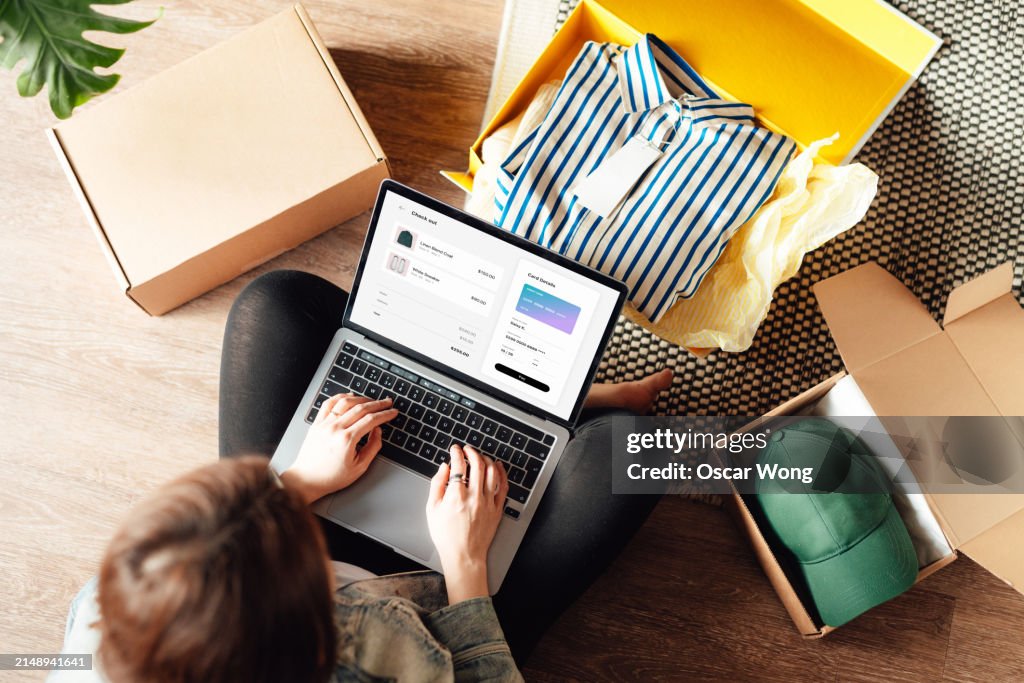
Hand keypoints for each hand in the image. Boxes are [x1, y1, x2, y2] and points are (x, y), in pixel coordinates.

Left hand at [281, 394, 397, 503]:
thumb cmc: (331, 477)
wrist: (307, 480)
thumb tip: (378, 431)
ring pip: (345, 402)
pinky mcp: (317, 423)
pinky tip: (349, 397)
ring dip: (361, 398)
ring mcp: (324, 424)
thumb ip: (372, 447)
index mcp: (347, 440)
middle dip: (378, 404)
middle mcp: (335, 429)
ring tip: (371, 400)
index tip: (392, 412)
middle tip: (387, 402)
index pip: (371, 420)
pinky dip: (341, 397)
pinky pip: (329, 404)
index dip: (385, 414)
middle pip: (361, 408)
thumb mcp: (359, 467)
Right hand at [426, 444, 507, 602]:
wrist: (464, 556)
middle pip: (477, 464)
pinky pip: (503, 486)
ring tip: (480, 457)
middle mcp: (474, 496)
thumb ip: (436, 484)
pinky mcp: (497, 509)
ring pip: (492, 472)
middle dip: (472, 452)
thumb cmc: (446, 536)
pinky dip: (501, 473)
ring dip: (486, 459)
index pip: (458, 465)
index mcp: (456, 496)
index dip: (456, 453)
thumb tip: (443, 467)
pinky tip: (498, 467)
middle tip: (467, 449)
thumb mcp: (431, 509)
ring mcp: (488, 502)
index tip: (455, 449)